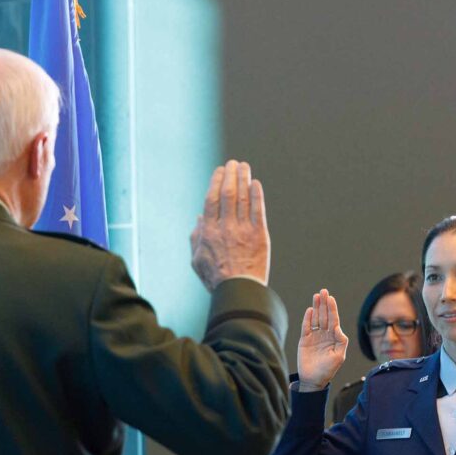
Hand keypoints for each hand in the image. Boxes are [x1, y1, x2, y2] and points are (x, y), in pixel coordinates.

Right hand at [189, 160, 269, 289]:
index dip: (216, 181)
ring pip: (243, 198)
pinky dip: (257, 195)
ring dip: (243, 179)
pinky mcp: (259, 235)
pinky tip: (256, 183)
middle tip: (233, 163)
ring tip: (244, 167)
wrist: (238, 290)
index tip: (220, 171)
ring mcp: (243, 230)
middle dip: (230, 175)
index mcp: (209, 231)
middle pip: (227, 194)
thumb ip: (196, 238)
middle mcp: (225, 227)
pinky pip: (258, 210)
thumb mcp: (197, 260)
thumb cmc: (216, 278)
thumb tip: (199, 218)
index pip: (211, 199)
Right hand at [298, 289, 348, 390]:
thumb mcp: (339, 356)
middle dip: (324, 303)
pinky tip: (310, 310)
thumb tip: (337, 327)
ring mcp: (314, 336)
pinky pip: (306, 327)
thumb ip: (341, 341)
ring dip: (316, 307)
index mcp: (334, 337)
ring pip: (316, 318)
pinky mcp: (304, 340)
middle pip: (324, 316)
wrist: (313, 380)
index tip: (331, 298)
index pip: (333, 320)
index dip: (332, 309)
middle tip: (323, 291)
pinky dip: (307, 318)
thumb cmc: (328, 369)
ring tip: (317, 296)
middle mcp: (324, 334)